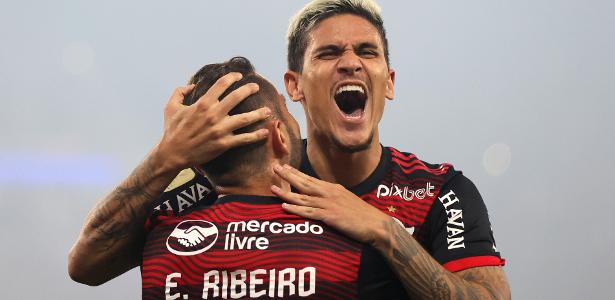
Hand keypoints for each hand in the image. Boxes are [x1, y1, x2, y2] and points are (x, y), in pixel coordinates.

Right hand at [156, 72, 271, 170]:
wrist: (173, 154)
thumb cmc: (172, 130)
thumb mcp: (170, 107)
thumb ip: (179, 92)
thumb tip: (191, 85)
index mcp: (202, 104)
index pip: (221, 85)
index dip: (232, 77)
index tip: (239, 76)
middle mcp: (213, 115)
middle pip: (236, 97)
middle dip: (249, 90)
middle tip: (256, 87)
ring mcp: (220, 130)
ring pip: (245, 119)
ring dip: (258, 113)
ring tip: (268, 110)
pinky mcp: (223, 144)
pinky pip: (243, 139)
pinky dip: (256, 136)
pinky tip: (265, 132)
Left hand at [271, 163, 390, 244]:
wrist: (376, 224)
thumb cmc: (363, 215)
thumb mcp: (347, 200)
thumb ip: (334, 197)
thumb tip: (323, 196)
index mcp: (333, 188)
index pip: (311, 179)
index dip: (296, 173)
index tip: (285, 167)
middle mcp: (329, 193)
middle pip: (304, 183)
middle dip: (288, 176)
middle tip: (274, 168)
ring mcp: (329, 204)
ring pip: (303, 197)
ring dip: (286, 193)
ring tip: (273, 187)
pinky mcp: (330, 216)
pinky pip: (309, 212)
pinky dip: (295, 210)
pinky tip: (284, 207)